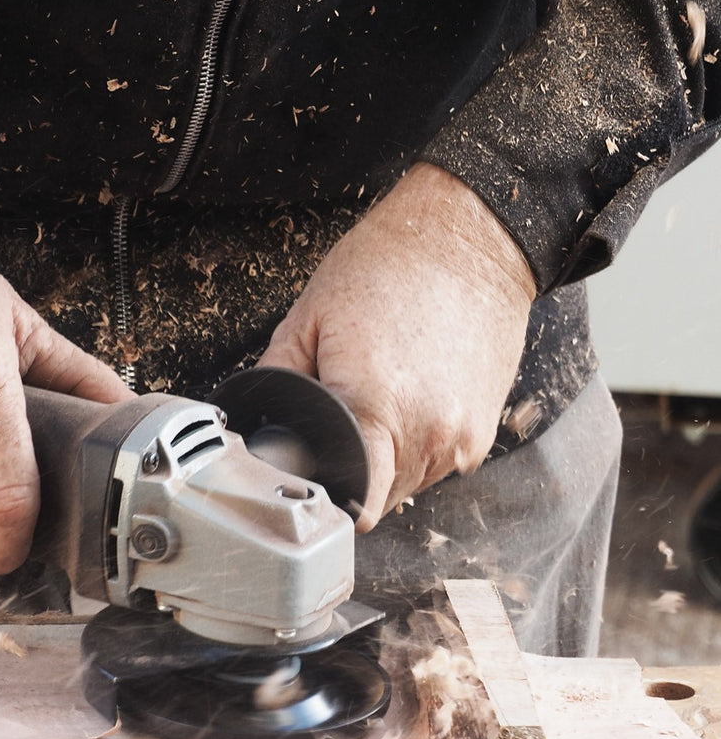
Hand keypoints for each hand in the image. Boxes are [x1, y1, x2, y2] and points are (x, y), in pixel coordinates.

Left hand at [256, 162, 536, 530]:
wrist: (469, 235)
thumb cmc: (390, 265)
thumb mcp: (307, 318)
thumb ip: (275, 382)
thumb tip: (256, 428)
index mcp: (375, 407)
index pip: (352, 503)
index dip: (326, 498)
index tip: (314, 482)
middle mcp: (426, 433)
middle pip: (375, 498)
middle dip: (351, 473)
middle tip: (341, 423)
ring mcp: (461, 437)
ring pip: (406, 486)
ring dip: (385, 463)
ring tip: (381, 402)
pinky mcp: (483, 432)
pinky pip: (437, 465)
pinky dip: (416, 447)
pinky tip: (409, 401)